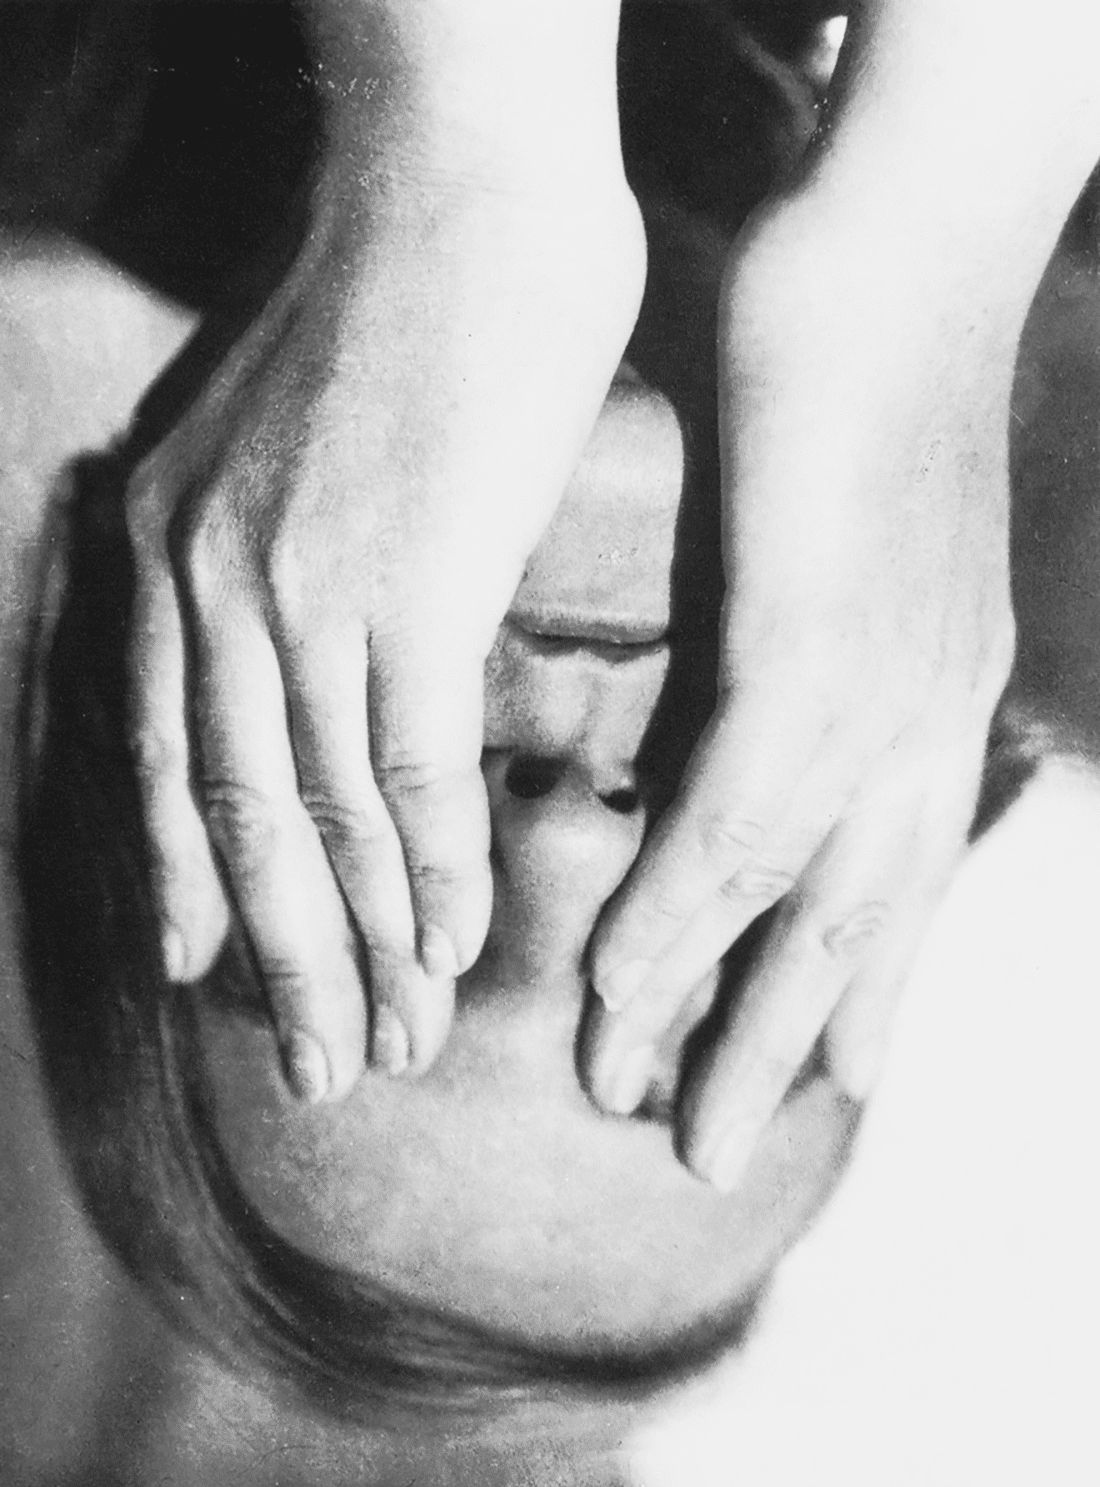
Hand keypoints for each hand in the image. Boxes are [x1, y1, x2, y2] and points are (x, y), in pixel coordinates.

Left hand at [125, 102, 643, 1100]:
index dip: (185, 882)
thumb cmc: (391, 307)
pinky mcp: (410, 585)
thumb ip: (261, 549)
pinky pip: (413, 765)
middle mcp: (209, 587)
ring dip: (367, 945)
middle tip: (321, 1067)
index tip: (208, 974)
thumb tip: (302, 638)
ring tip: (401, 1041)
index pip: (162, 760)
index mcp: (166, 551)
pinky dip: (436, 867)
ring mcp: (302, 589)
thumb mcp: (273, 439)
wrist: (459, 194)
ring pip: (324, 815)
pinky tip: (458, 942)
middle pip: (237, 820)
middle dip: (282, 961)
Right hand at [584, 194, 1015, 1187]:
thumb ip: (781, 643)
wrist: (895, 262)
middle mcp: (924, 728)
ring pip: (790, 906)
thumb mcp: (826, 547)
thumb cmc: (847, 384)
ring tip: (620, 1102)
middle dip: (773, 1051)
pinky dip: (670, 918)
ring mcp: (882, 699)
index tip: (822, 1080)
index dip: (855, 991)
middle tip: (700, 1155)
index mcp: (930, 704)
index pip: (888, 884)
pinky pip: (734, 824)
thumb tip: (724, 702)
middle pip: (850, 933)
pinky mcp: (819, 655)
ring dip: (700, 1016)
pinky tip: (609, 987)